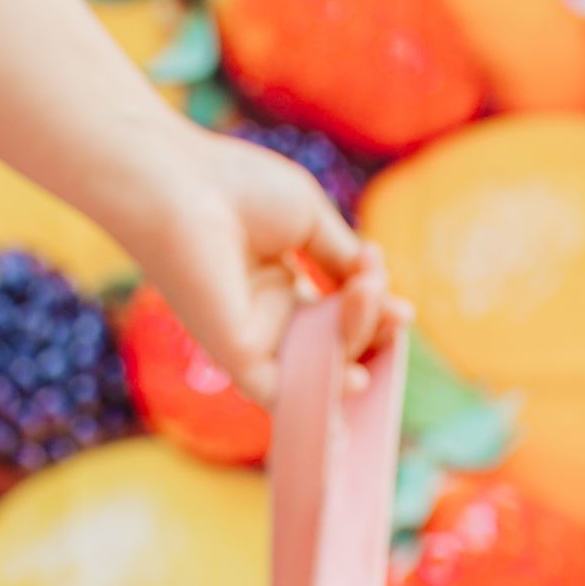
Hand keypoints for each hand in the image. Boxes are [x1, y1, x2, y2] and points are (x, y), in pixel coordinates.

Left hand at [117, 120, 403, 406]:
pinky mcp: (238, 361)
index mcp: (278, 283)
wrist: (185, 187)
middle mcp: (266, 318)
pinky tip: (358, 379)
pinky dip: (324, 398)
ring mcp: (253, 342)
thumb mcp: (310, 221)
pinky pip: (287, 396)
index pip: (338, 316)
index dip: (373, 316)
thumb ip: (344, 262)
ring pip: (321, 366)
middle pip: (336, 343)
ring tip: (370, 298)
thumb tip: (378, 290)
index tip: (400, 305)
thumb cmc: (237, 188)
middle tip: (382, 292)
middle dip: (370, 324)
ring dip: (356, 340)